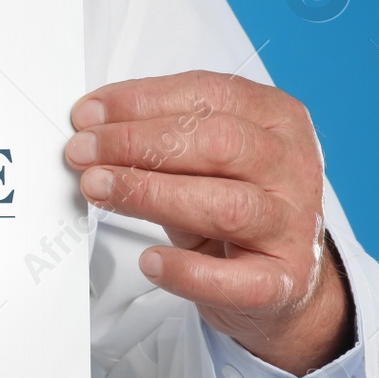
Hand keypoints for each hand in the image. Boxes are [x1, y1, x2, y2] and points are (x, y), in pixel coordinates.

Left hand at [64, 70, 353, 374]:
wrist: (280, 275)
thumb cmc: (231, 205)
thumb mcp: (202, 158)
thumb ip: (160, 136)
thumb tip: (92, 127)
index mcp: (278, 119)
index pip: (211, 95)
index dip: (142, 101)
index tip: (88, 114)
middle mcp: (295, 167)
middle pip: (219, 143)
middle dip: (138, 144)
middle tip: (83, 152)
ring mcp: (294, 226)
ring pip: (226, 205)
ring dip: (150, 194)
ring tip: (98, 188)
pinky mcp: (283, 282)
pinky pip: (235, 279)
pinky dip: (187, 271)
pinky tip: (150, 261)